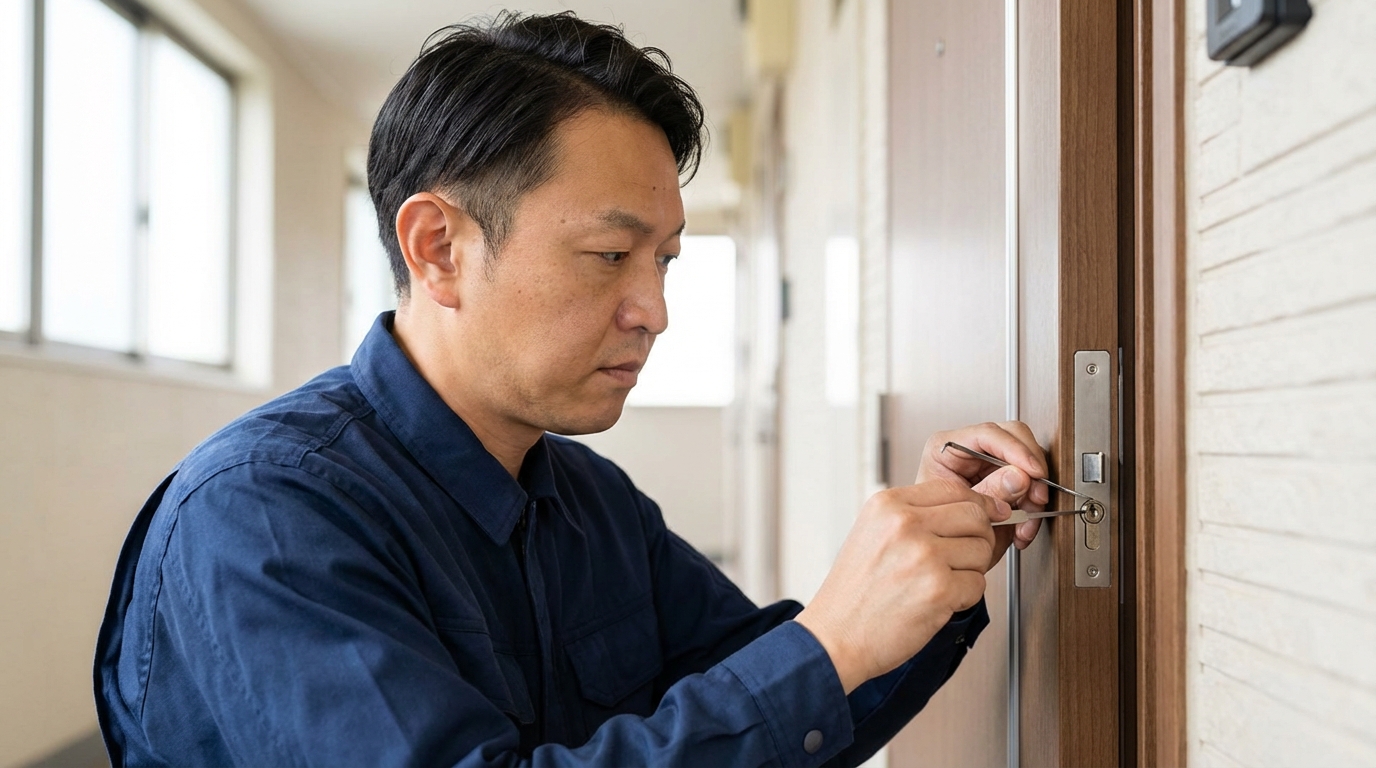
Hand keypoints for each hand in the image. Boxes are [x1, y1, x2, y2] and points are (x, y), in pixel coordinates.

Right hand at [794, 479, 1009, 693]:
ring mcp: (923, 556)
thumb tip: (981, 508)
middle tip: (962, 557)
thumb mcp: (875, 534)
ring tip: (938, 582)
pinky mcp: (938, 589)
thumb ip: (919, 516)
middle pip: (975, 515)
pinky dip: (965, 596)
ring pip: (981, 550)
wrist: (835, 637)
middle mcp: (904, 524)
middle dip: (979, 538)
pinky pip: (978, 583)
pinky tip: (936, 601)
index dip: (976, 505)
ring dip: (971, 570)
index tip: (984, 517)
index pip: (953, 489)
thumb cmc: (855, 593)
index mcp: (887, 504)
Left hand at [917, 422, 1050, 562]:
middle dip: (1032, 469)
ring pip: (1028, 462)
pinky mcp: (1004, 480)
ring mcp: (988, 463)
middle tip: (1036, 497)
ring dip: (1034, 493)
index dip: (1017, 450)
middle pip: (1015, 438)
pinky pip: (1031, 484)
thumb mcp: (960, 511)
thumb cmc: (936, 529)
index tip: (1034, 471)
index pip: (988, 434)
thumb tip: (1021, 477)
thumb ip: (990, 492)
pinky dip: (1032, 507)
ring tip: (1025, 522)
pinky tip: (1022, 528)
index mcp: (946, 449)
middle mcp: (969, 450)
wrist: (939, 548)